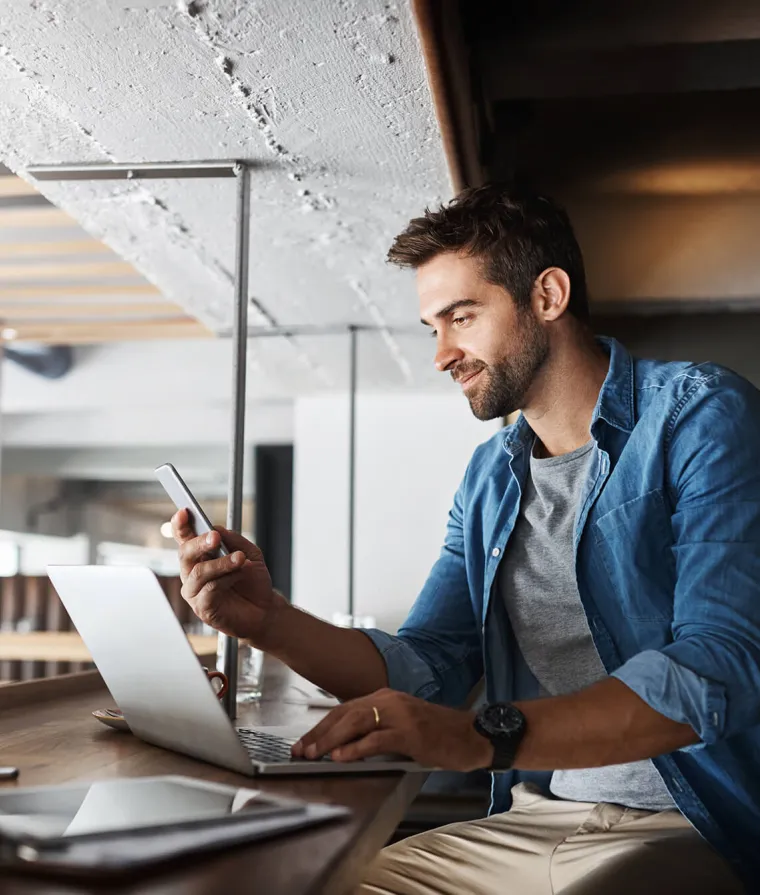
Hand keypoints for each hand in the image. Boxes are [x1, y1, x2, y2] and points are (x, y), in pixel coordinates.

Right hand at [172, 509, 286, 647]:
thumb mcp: (250, 554)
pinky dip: (227, 579)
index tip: (184, 512)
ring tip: (240, 559)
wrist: (265, 609)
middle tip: (215, 537)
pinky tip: (240, 574)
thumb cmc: (253, 582)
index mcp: (201, 556)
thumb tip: (216, 528)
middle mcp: (193, 573)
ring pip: (199, 572)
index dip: (180, 525)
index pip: (184, 538)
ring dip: (220, 563)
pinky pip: (209, 589)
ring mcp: (195, 591)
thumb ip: (233, 541)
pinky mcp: (202, 608)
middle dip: (200, 543)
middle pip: (185, 553)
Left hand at [290, 689, 493, 770]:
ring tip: (313, 754)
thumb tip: (342, 746)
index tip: (303, 743)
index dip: (320, 727)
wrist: (472, 735)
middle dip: (318, 734)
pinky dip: (356, 748)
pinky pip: (377, 739)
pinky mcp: (411, 733)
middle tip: (299, 750)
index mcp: (384, 697)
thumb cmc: (437, 734)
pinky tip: (341, 757)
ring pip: (356, 723)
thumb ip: (375, 729)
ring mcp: (400, 714)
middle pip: (344, 714)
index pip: (344, 710)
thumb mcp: (401, 726)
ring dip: (330, 740)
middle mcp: (389, 700)